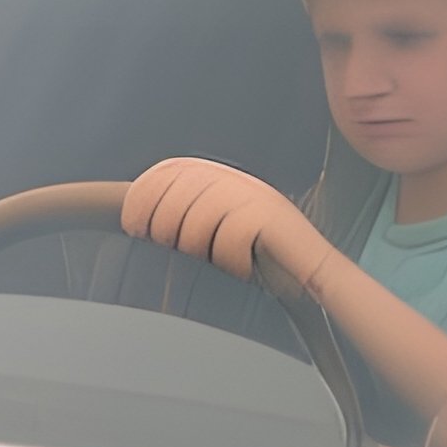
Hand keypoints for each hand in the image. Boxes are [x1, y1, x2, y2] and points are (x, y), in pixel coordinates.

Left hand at [121, 158, 306, 282]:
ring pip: (195, 223)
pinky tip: (242, 265)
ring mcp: (250, 194)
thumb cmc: (257, 258)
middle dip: (166, 234)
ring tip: (218, 259)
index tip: (134, 227)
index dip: (141, 200)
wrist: (312, 272)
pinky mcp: (267, 215)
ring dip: (201, 251)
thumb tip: (135, 221)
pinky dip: (230, 261)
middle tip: (185, 252)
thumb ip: (181, 215)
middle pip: (173, 202)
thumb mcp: (213, 229)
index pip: (165, 174)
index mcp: (217, 175)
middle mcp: (232, 179)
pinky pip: (226, 240)